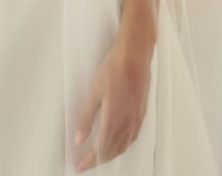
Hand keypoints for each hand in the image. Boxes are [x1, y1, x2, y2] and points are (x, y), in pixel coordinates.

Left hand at [74, 36, 152, 171]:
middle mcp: (127, 124)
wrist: (134, 55)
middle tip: (86, 162)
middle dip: (98, 160)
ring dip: (111, 155)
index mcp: (113, 121)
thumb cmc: (114, 69)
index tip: (80, 166)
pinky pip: (132, 137)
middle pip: (112, 152)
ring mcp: (136, 119)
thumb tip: (79, 138)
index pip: (99, 151)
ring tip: (100, 156)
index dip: (88, 161)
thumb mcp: (94, 93)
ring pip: (123, 147)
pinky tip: (119, 142)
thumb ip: (86, 118)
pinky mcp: (141, 113)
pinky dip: (123, 145)